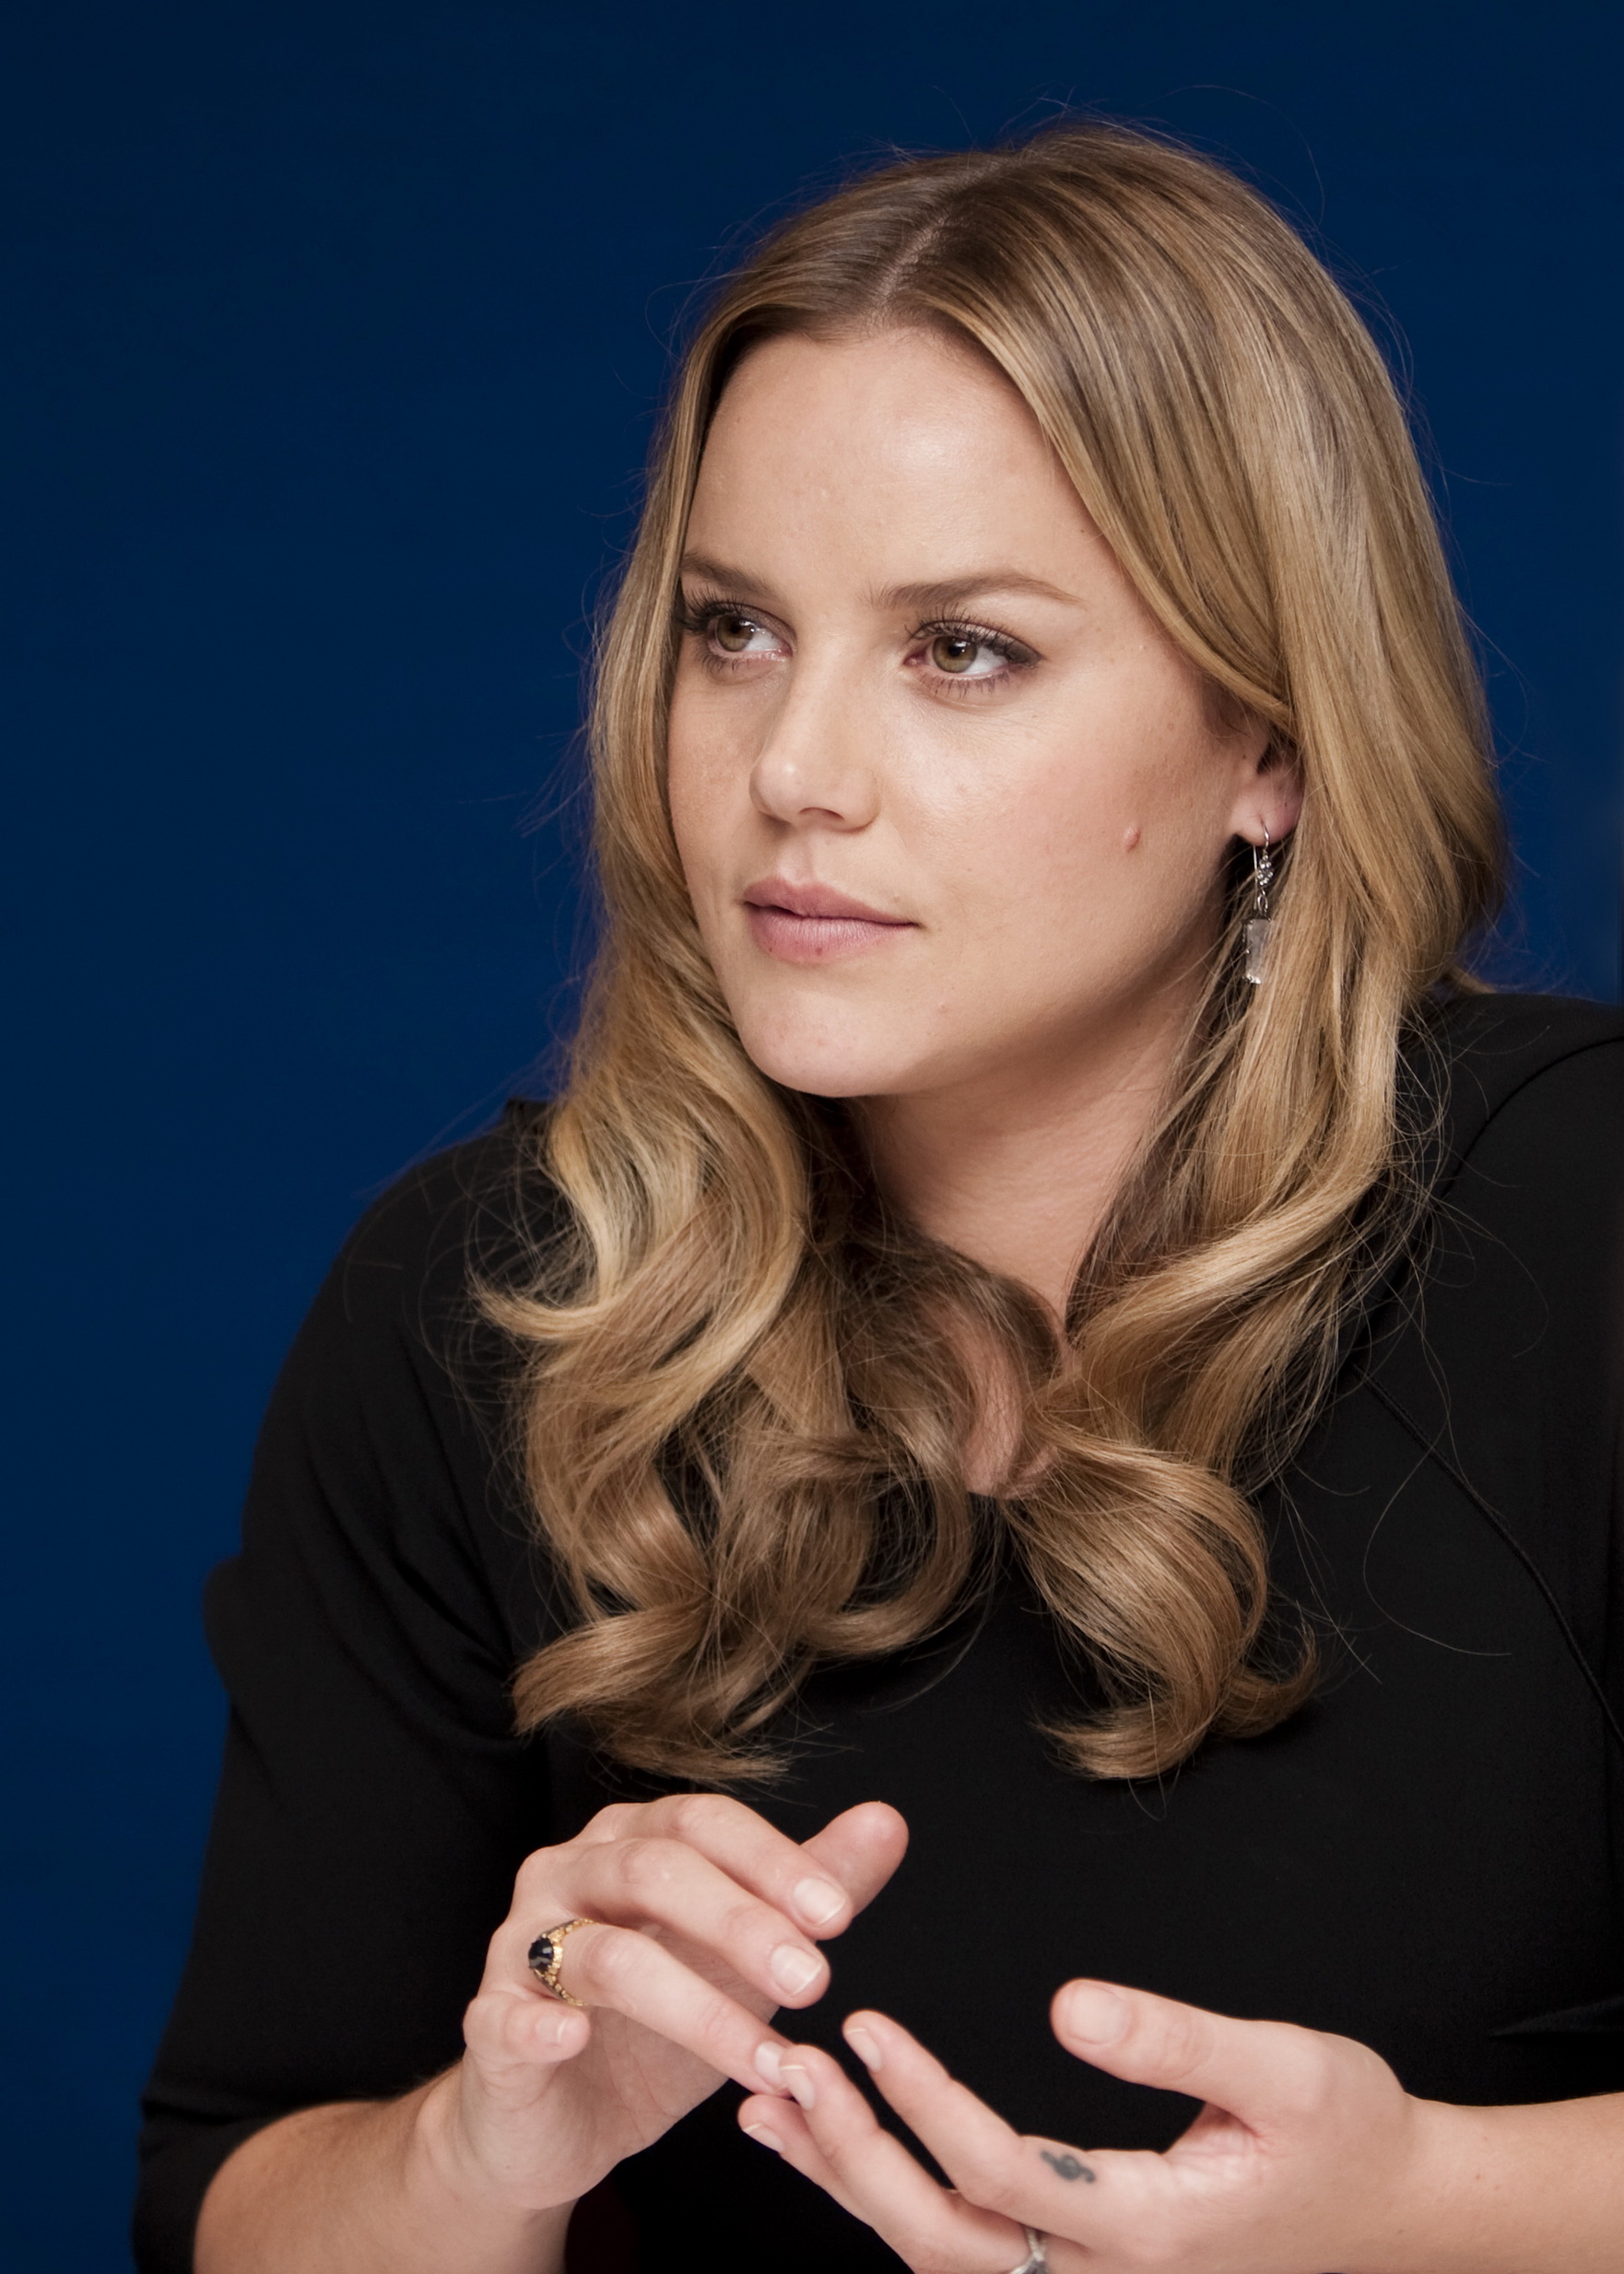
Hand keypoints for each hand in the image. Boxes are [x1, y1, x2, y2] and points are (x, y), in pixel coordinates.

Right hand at [419, 1794, 906, 2218]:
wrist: (557, 2119)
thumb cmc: (655, 2024)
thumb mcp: (743, 1960)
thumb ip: (810, 1889)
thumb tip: (887, 1824)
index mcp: (631, 1840)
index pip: (703, 1821)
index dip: (770, 1862)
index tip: (839, 1917)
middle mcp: (570, 1872)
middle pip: (655, 1870)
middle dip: (741, 1923)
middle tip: (814, 1980)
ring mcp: (520, 1945)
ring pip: (604, 1953)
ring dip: (693, 2006)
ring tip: (768, 2058)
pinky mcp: (490, 2022)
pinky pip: (508, 2013)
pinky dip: (540, 2021)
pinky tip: (574, 2038)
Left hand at [738, 1980, 1440, 2273]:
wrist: (1397, 2214)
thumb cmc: (1348, 2133)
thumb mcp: (1286, 2067)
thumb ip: (1175, 2040)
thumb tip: (1068, 2003)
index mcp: (1149, 2227)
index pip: (999, 2173)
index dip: (922, 2102)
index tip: (865, 2025)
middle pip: (942, 2244)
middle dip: (852, 2158)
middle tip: (788, 2066)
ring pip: (942, 2260)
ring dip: (851, 2183)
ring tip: (773, 2102)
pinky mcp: (1086, 2269)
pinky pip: (968, 2251)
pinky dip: (889, 2196)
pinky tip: (841, 2140)